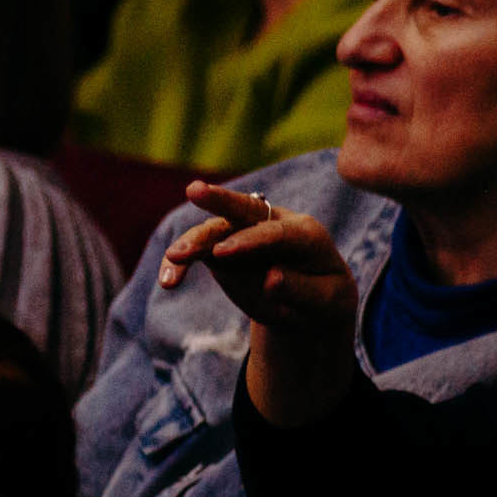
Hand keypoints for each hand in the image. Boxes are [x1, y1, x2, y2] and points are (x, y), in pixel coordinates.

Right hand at [156, 185, 354, 327]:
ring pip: (213, 232)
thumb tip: (271, 279)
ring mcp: (243, 236)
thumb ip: (302, 291)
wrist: (309, 306)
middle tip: (194, 190)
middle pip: (244, 209)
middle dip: (220, 199)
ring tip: (172, 260)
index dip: (249, 241)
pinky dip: (179, 264)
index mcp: (304, 233)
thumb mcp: (327, 301)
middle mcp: (271, 226)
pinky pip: (196, 253)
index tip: (222, 253)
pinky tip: (168, 282)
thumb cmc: (325, 299)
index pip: (275, 232)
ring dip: (191, 244)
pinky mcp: (221, 250)